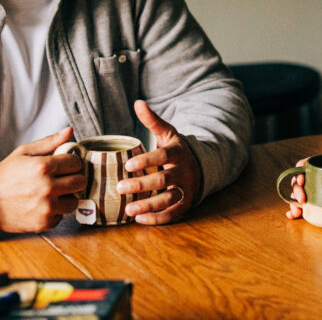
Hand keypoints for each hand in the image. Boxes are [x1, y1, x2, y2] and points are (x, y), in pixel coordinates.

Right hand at [0, 127, 85, 232]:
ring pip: (74, 201)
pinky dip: (56, 212)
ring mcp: (46, 207)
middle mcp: (47, 187)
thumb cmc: (5, 176)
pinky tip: (44, 205)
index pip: (76, 163)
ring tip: (53, 193)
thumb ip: (49, 142)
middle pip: (80, 182)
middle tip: (63, 179)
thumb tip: (70, 131)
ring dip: (66, 197)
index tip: (65, 165)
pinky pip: (62, 216)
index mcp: (43, 167)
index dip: (71, 163)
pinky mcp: (44, 223)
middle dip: (73, 179)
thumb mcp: (24, 152)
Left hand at [114, 100, 202, 224]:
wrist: (201, 166)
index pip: (162, 156)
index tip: (128, 166)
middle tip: (120, 188)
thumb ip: (152, 120)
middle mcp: (183, 172)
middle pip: (163, 180)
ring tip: (128, 210)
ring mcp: (185, 189)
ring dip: (148, 206)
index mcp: (177, 153)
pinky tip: (139, 219)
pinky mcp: (185, 204)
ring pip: (168, 200)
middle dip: (142, 185)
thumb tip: (138, 103)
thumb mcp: (168, 133)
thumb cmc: (176, 150)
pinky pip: (172, 214)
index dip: (146, 161)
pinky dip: (157, 218)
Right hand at [285, 150, 321, 220]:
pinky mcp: (316, 200)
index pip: (303, 165)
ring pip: (297, 195)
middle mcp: (312, 176)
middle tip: (302, 199)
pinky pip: (302, 205)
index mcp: (319, 163)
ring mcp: (313, 189)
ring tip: (296, 212)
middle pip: (297, 182)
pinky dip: (295, 211)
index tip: (302, 179)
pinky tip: (293, 217)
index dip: (299, 172)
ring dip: (293, 203)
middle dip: (296, 191)